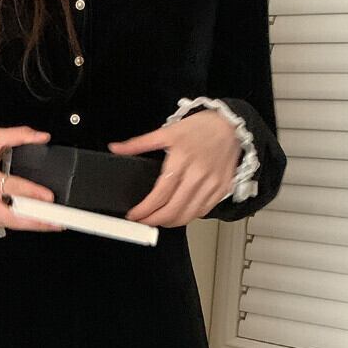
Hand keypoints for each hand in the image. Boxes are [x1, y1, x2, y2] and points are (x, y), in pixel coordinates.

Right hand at [0, 126, 63, 231]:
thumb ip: (19, 135)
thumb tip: (42, 137)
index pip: (12, 187)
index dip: (32, 192)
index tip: (49, 197)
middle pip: (12, 215)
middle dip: (36, 220)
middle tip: (56, 221)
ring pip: (11, 223)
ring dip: (33, 225)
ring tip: (52, 223)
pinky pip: (5, 225)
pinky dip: (21, 223)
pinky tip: (34, 221)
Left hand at [108, 110, 241, 226]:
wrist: (230, 125)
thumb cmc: (200, 128)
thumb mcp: (166, 132)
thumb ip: (139, 144)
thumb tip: (116, 148)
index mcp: (181, 159)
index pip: (160, 194)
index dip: (145, 209)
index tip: (134, 215)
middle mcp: (198, 174)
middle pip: (173, 209)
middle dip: (154, 221)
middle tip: (143, 221)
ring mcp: (212, 183)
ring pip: (188, 215)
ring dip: (170, 222)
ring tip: (159, 220)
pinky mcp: (222, 189)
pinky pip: (203, 211)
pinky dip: (189, 216)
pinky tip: (179, 213)